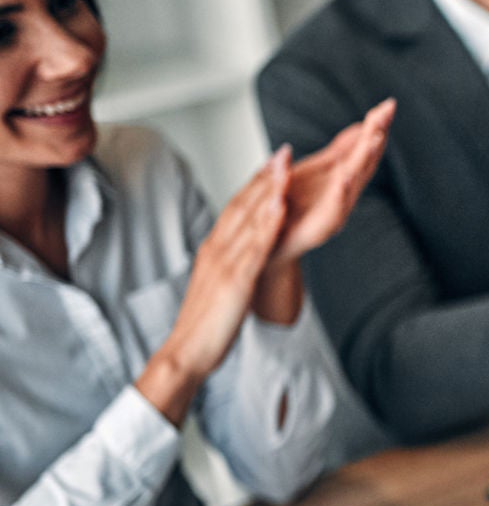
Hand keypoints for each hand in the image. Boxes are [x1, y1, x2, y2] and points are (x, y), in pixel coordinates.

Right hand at [135, 148, 291, 422]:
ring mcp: (224, 263)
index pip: (238, 209)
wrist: (186, 354)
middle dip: (265, 177)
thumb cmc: (208, 324)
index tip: (276, 162)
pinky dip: (266, 225)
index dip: (258, 183)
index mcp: (217, 249)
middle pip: (242, 206)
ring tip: (285, 165)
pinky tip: (280, 208)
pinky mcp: (233, 282)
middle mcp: (217, 249)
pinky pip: (252, 249)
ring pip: (247, 220)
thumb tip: (249, 254)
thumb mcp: (226, 285)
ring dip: (267, 190)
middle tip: (285, 151)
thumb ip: (237, 265)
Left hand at [269, 98, 394, 265]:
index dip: (376, 125)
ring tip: (375, 137)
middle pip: (365, 159)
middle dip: (376, 135)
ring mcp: (336, 209)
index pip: (364, 147)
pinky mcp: (321, 227)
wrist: (274, 244)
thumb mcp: (318, 169)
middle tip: (386, 112)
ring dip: (365, 159)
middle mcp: (345, 191)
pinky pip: (333, 208)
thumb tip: (362, 126)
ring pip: (354, 180)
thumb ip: (341, 150)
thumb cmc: (294, 208)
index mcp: (343, 175)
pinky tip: (346, 176)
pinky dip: (341, 192)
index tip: (388, 104)